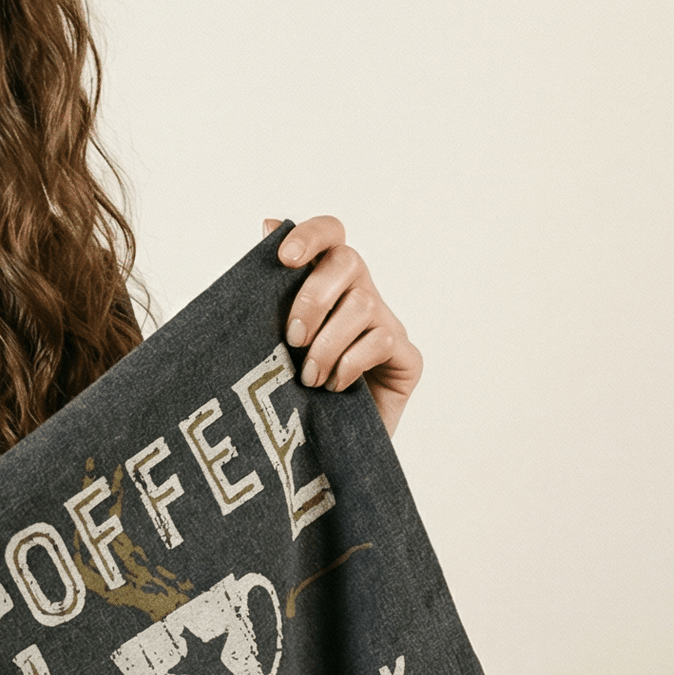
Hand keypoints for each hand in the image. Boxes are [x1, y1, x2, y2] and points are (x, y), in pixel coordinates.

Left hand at [265, 217, 422, 436]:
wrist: (317, 452)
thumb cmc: (289, 392)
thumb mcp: (268, 341)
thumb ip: (268, 290)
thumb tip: (266, 222)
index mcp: (327, 283)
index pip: (331, 235)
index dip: (311, 236)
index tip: (285, 258)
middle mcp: (361, 295)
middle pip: (348, 263)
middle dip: (313, 298)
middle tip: (291, 338)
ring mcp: (387, 324)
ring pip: (362, 305)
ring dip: (327, 343)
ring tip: (307, 377)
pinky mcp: (408, 358)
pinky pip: (382, 340)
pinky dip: (351, 363)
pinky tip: (334, 386)